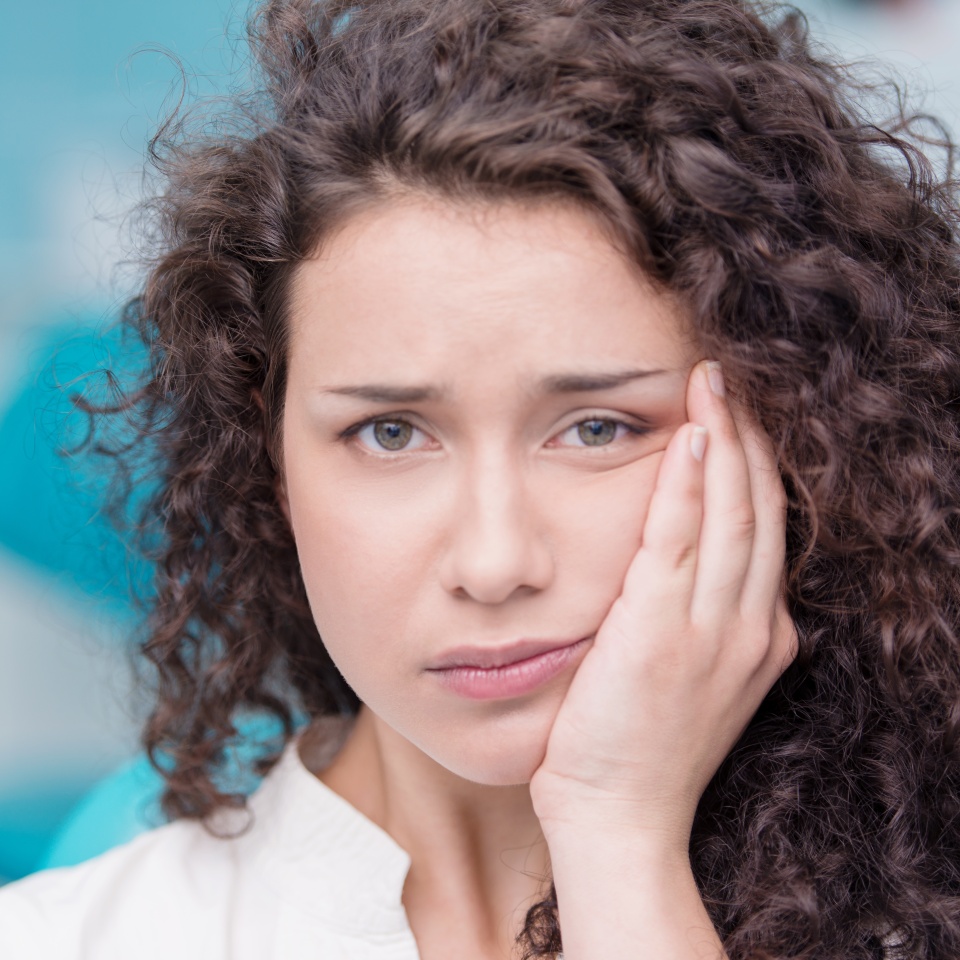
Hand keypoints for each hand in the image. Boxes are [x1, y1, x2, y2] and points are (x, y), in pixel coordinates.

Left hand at [530, 359, 796, 851]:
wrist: (620, 816)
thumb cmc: (640, 746)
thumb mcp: (690, 677)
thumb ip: (696, 619)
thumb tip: (677, 565)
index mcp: (760, 636)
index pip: (767, 529)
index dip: (756, 466)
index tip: (738, 418)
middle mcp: (751, 626)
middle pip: (759, 508)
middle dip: (747, 435)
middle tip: (727, 378)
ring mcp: (713, 630)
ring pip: (731, 512)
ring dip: (723, 440)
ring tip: (710, 383)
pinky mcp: (662, 631)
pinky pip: (679, 538)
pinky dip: (687, 483)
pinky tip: (688, 436)